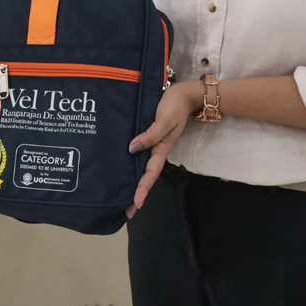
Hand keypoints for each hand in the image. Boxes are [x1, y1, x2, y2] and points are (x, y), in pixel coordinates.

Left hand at [125, 80, 200, 217]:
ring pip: (142, 166)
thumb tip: (132, 148)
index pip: (151, 172)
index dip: (143, 188)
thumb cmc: (175, 105)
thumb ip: (150, 134)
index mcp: (162, 148)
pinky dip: (131, 163)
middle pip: (145, 175)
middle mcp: (156, 149)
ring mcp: (152, 144)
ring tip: (121, 196)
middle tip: (125, 211)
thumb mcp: (165, 120)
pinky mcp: (148, 135)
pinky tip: (122, 168)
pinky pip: (139, 153)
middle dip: (136, 192)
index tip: (135, 203)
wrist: (184, 94)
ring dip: (133, 180)